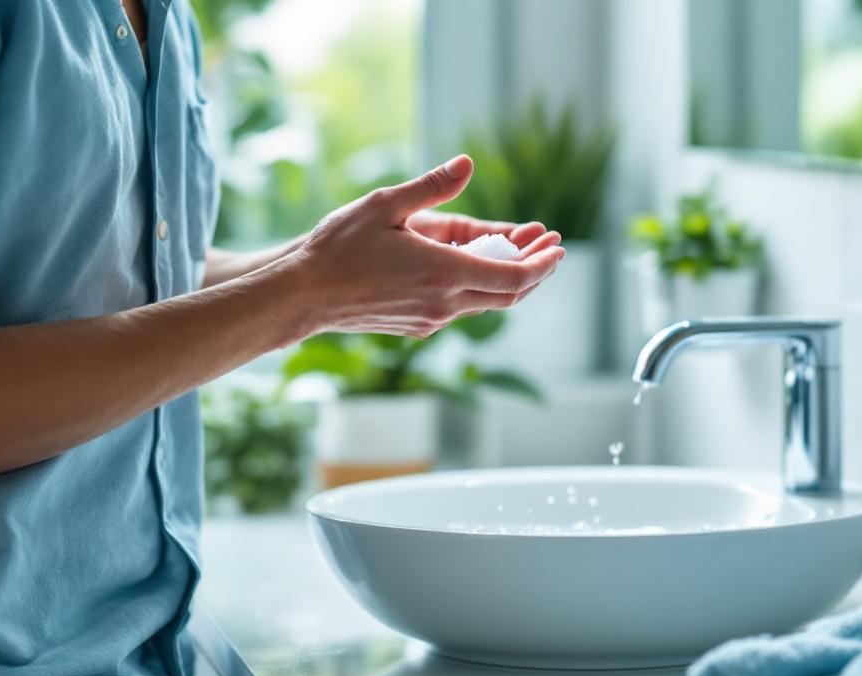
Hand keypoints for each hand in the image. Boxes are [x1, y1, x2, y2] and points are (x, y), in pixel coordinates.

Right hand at [289, 155, 564, 337]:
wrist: (303, 295)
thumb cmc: (339, 247)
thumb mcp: (385, 205)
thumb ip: (432, 187)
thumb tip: (468, 164)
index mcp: (442, 273)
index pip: (513, 277)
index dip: (542, 264)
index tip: (557, 246)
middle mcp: (443, 304)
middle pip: (508, 294)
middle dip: (535, 270)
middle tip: (551, 246)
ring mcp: (431, 320)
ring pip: (486, 302)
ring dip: (507, 277)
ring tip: (517, 248)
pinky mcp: (418, 326)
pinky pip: (462, 307)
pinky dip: (479, 285)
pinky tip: (476, 263)